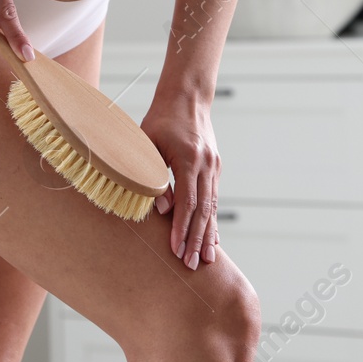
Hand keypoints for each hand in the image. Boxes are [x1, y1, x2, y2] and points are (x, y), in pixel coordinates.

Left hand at [141, 93, 219, 269]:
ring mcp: (214, 167)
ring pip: (212, 207)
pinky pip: (214, 199)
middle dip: (196, 239)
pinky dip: (212, 220)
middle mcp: (206, 165)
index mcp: (190, 159)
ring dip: (208, 234)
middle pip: (203, 210)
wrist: (187, 97)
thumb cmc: (161, 118)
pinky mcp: (214, 168)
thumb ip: (152, 175)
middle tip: (191, 264)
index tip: (175, 249)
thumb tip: (159, 209)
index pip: (187, 202)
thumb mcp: (148, 143)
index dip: (181, 228)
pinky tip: (213, 238)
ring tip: (206, 259)